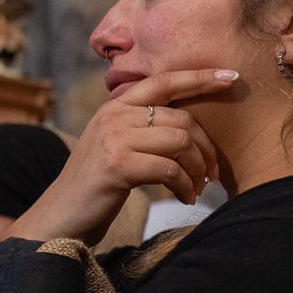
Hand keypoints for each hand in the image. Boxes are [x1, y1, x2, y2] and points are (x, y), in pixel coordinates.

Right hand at [10, 68, 237, 244]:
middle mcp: (114, 115)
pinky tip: (184, 198)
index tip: (230, 76)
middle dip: (206, 147)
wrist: (61, 215)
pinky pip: (169, 169)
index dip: (199, 77)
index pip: (163, 81)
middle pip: (181, 118)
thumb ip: (142, 129)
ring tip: (197, 188)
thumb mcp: (116, 145)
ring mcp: (114, 138)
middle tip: (213, 172)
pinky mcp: (118, 165)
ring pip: (180, 141)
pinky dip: (184, 186)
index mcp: (115, 106)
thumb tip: (190, 130)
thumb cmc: (96, 185)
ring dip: (198, 169)